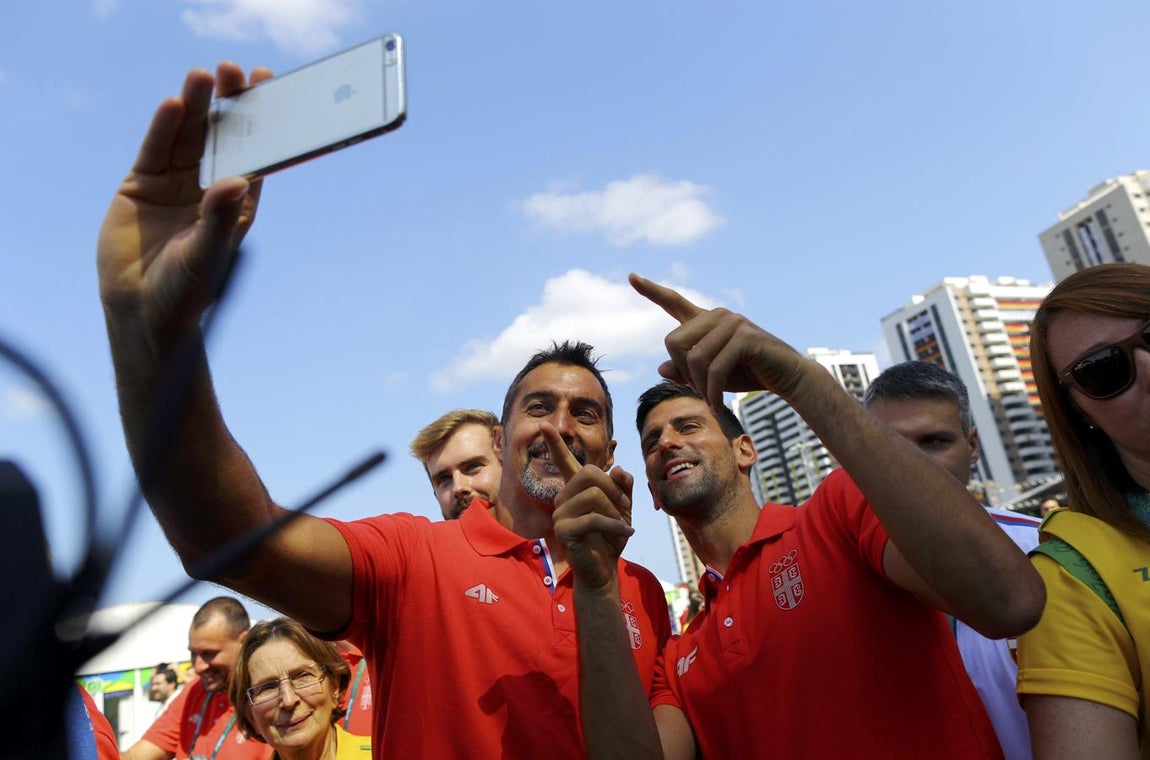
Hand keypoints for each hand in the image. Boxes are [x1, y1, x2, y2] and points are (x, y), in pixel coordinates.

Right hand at [98, 63, 271, 348]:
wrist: (142, 309)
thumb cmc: (185, 289)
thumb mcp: (206, 253)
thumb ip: (217, 218)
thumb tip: (236, 182)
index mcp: (237, 204)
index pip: (255, 155)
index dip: (262, 124)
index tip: (270, 91)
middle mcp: (208, 188)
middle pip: (221, 138)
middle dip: (228, 106)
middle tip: (234, 71)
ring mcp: (175, 184)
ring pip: (188, 138)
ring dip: (195, 108)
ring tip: (201, 77)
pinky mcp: (143, 184)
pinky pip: (156, 150)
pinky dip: (163, 128)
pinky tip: (174, 105)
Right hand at [543, 422, 634, 593]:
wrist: (603, 571)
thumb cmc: (610, 538)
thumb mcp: (623, 509)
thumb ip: (623, 487)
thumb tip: (618, 469)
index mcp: (576, 490)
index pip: (564, 462)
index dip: (555, 443)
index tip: (545, 425)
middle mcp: (564, 497)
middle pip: (590, 474)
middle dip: (614, 489)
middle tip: (626, 508)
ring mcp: (561, 513)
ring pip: (593, 494)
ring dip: (615, 509)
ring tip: (623, 524)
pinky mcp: (564, 529)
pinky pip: (593, 517)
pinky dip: (614, 524)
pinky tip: (626, 532)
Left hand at [630, 273, 808, 408]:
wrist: (789, 377)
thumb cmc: (749, 374)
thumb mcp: (711, 377)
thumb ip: (686, 371)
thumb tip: (661, 367)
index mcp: (707, 320)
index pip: (674, 302)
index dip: (651, 290)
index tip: (631, 277)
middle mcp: (717, 315)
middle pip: (672, 342)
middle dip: (682, 372)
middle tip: (700, 391)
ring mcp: (732, 322)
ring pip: (693, 359)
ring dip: (701, 387)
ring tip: (713, 401)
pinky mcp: (745, 336)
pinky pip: (715, 368)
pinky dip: (713, 392)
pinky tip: (718, 405)